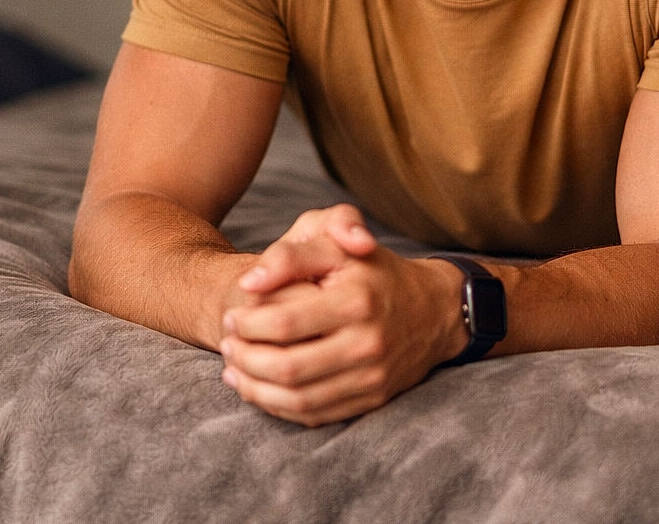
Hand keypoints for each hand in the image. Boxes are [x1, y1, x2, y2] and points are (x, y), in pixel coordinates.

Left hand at [219, 206, 465, 425]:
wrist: (432, 307)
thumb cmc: (372, 268)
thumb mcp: (336, 244)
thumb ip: (291, 254)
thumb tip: (250, 282)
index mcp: (357, 299)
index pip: (285, 323)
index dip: (248, 324)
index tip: (231, 316)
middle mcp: (368, 341)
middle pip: (288, 367)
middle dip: (245, 359)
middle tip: (226, 345)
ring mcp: (373, 375)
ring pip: (299, 398)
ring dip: (255, 389)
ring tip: (234, 369)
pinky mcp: (373, 398)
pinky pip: (316, 414)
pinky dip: (279, 407)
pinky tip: (260, 390)